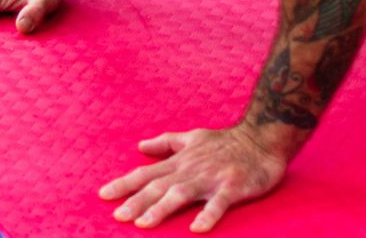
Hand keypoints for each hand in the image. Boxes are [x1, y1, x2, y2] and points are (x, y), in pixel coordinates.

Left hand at [100, 125, 288, 231]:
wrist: (262, 138)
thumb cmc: (226, 141)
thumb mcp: (193, 137)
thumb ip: (166, 143)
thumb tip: (140, 146)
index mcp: (180, 161)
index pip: (147, 173)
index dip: (125, 184)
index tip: (103, 195)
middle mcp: (191, 169)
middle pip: (158, 186)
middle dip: (137, 202)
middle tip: (118, 216)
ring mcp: (211, 178)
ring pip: (181, 194)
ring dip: (161, 209)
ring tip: (143, 224)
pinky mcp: (232, 186)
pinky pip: (218, 203)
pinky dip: (208, 215)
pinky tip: (197, 229)